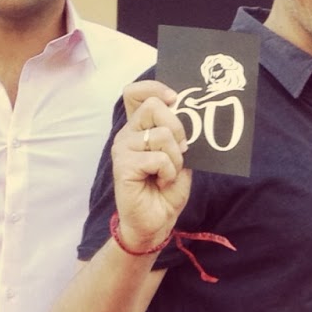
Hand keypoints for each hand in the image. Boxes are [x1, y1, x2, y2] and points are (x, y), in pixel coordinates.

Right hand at [113, 80, 190, 250]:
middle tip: (180, 151)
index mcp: (139, 128)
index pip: (136, 92)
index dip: (156, 88)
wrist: (156, 223)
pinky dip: (169, 172)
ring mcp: (123, 149)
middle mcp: (128, 134)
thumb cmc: (166, 191)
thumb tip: (188, 114)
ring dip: (176, 157)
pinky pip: (158, 158)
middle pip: (153, 106)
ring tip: (168, 173)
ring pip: (162, 134)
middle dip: (178, 128)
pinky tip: (162, 182)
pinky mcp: (123, 165)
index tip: (175, 100)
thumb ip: (179, 136)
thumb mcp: (180, 158)